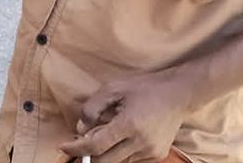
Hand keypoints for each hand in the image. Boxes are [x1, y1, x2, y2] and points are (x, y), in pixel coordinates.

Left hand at [57, 69, 190, 162]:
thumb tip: (80, 128)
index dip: (76, 149)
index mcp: (129, 124)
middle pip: (105, 161)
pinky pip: (131, 159)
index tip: (63, 147)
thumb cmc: (145, 87)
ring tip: (106, 132)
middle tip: (80, 142)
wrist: (179, 94)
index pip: (96, 146)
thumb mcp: (114, 88)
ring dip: (106, 152)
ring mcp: (150, 151)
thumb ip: (93, 107)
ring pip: (118, 161)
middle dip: (89, 155)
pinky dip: (121, 151)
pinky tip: (122, 135)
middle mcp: (141, 142)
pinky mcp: (157, 154)